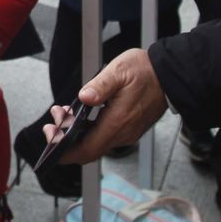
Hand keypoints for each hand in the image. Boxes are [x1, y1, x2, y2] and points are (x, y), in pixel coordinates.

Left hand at [42, 49, 167, 164]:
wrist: (170, 74)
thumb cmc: (145, 71)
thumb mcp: (119, 71)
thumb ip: (100, 86)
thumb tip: (84, 97)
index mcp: (118, 122)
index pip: (87, 149)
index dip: (65, 150)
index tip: (51, 139)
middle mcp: (123, 133)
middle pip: (88, 148)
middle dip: (66, 138)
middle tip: (54, 119)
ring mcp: (127, 133)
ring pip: (95, 142)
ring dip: (76, 131)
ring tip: (62, 112)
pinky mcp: (129, 128)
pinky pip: (104, 135)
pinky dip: (88, 128)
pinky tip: (79, 114)